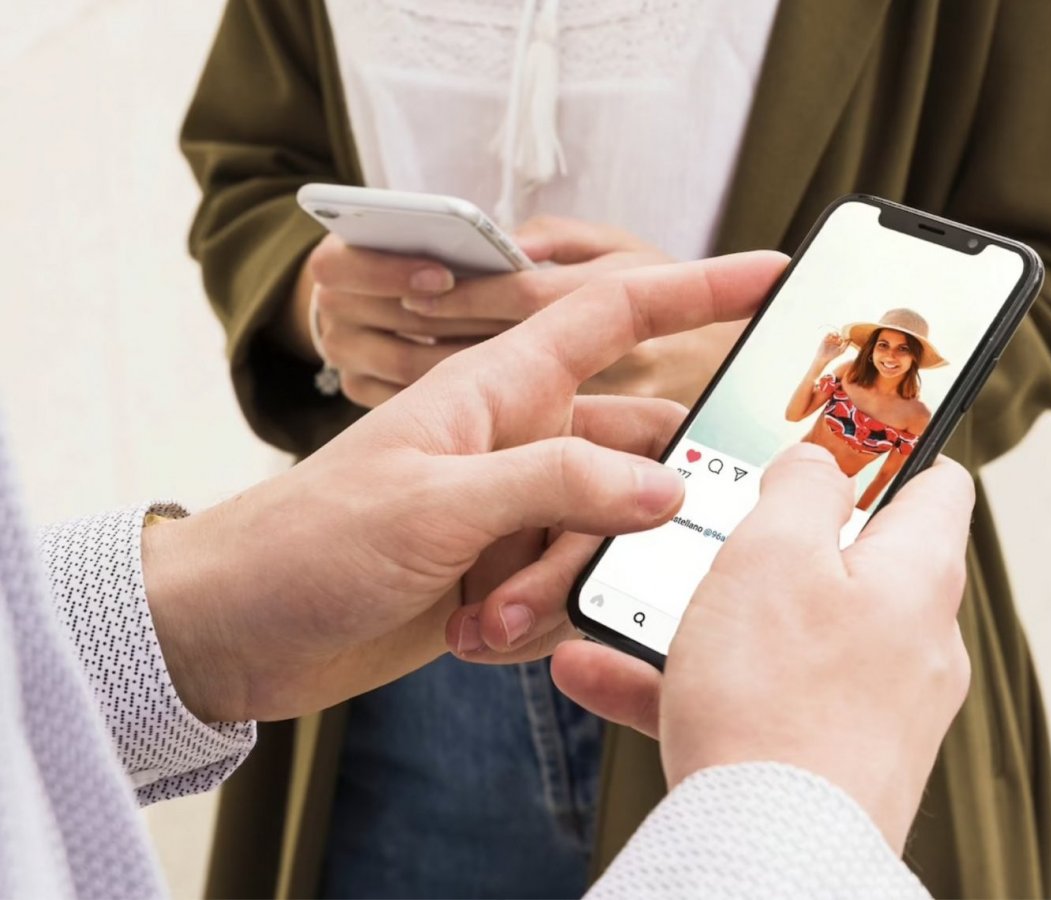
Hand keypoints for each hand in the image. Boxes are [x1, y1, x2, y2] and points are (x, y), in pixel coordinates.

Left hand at [142, 252, 789, 723]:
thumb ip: (556, 484)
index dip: (694, 290)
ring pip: (603, 538)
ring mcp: (514, 513)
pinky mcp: (504, 577)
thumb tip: (665, 487)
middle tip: (592, 556)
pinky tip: (470, 636)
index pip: (614, 317)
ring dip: (554, 588)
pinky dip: (533, 622)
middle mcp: (519, 444)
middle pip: (633, 457)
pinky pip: (570, 592)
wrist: (234, 634)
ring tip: (482, 616)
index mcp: (499, 391)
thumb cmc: (308, 544)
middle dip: (627, 517)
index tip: (769, 275)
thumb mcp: (435, 505)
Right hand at [288, 233, 511, 407]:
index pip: (343, 266)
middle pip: (386, 320)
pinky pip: (407, 397)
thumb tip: (520, 249)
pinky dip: (454, 389)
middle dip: (453, 317)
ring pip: (404, 363)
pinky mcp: (361, 388)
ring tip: (518, 349)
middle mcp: (331, 307)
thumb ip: (487, 228)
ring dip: (464, 356)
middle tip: (507, 320)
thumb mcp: (454, 228)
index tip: (443, 276)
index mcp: (336, 259)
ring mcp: (344, 352)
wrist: (390, 294)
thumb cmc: (432, 252)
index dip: (393, 272)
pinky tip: (500, 378)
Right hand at [545, 445, 976, 851]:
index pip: (936, 486)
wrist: (768, 860)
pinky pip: (754, 706)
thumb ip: (802, 485)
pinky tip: (601, 675)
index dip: (886, 451)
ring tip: (625, 610)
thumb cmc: (777, 700)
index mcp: (918, 577)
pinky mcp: (827, 768)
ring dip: (702, 621)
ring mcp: (873, 713)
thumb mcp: (776, 551)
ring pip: (781, 640)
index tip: (831, 439)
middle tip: (711, 531)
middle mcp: (912, 645)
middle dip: (767, 546)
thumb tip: (819, 461)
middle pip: (847, 564)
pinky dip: (685, 688)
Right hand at [815, 329, 847, 362]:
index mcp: (838, 344)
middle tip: (842, 335)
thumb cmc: (833, 356)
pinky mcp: (825, 338)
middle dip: (841, 335)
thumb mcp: (841, 351)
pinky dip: (831, 333)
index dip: (845, 337)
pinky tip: (833, 336)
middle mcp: (834, 341)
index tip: (847, 337)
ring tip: (837, 336)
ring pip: (834, 333)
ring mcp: (830, 339)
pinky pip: (829, 333)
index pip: (843, 338)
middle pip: (839, 335)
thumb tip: (851, 339)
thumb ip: (846, 345)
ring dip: (836, 333)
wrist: (823, 357)